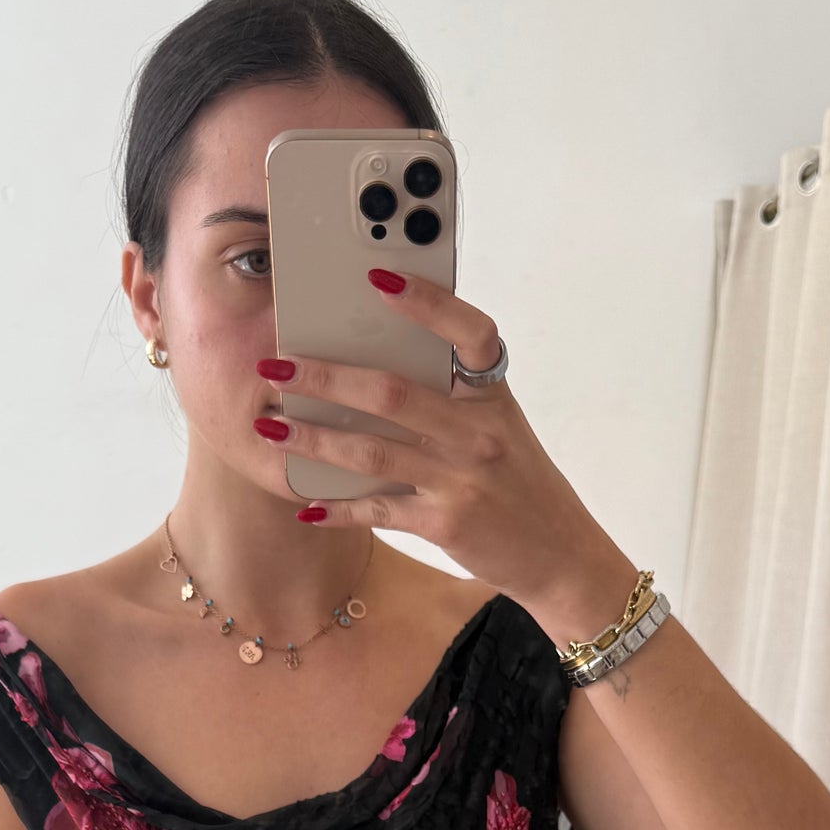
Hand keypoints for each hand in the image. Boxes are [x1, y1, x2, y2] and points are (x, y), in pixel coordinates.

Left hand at [254, 272, 638, 644]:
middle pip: (392, 392)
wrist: (559, 553)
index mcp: (493, 395)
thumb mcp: (500, 425)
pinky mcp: (447, 523)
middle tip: (276, 364)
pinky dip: (339, 509)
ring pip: (373, 451)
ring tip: (270, 426)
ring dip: (314, 437)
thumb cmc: (518, 481)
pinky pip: (379, 509)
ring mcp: (463, 478)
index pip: (468, 331)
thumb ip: (452, 395)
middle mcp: (480, 432)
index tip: (376, 277)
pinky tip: (306, 505)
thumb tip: (374, 361)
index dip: (426, 302)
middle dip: (326, 376)